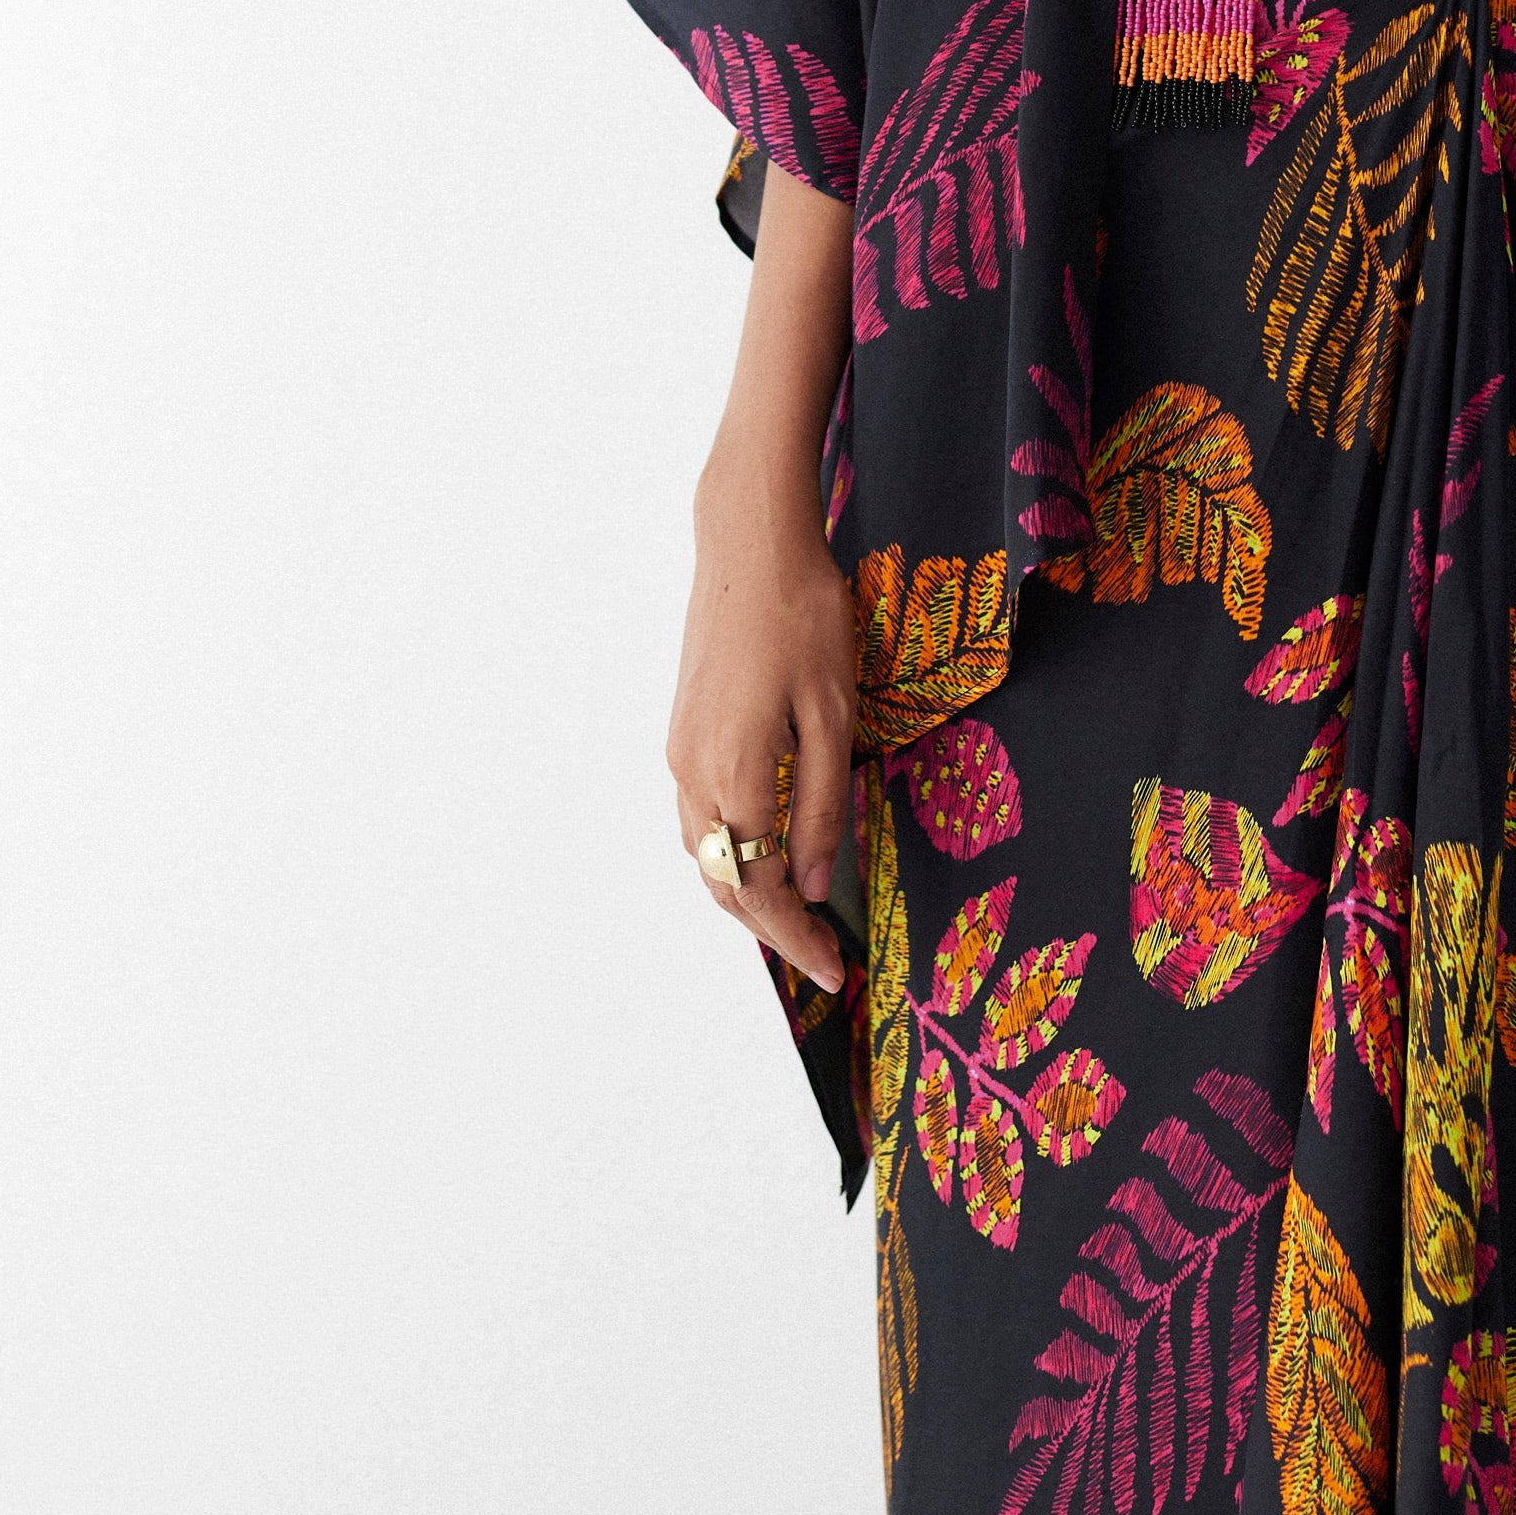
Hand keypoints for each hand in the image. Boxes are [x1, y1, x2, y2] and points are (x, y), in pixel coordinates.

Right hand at [667, 429, 856, 998]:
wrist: (749, 544)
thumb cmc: (803, 618)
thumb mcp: (833, 714)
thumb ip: (823, 804)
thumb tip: (820, 882)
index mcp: (733, 778)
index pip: (761, 889)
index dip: (798, 937)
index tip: (835, 970)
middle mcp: (693, 776)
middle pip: (723, 883)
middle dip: (772, 926)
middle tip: (822, 954)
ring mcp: (680, 753)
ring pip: (704, 854)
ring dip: (746, 891)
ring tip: (800, 914)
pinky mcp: (682, 730)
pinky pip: (699, 817)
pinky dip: (730, 850)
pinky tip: (766, 847)